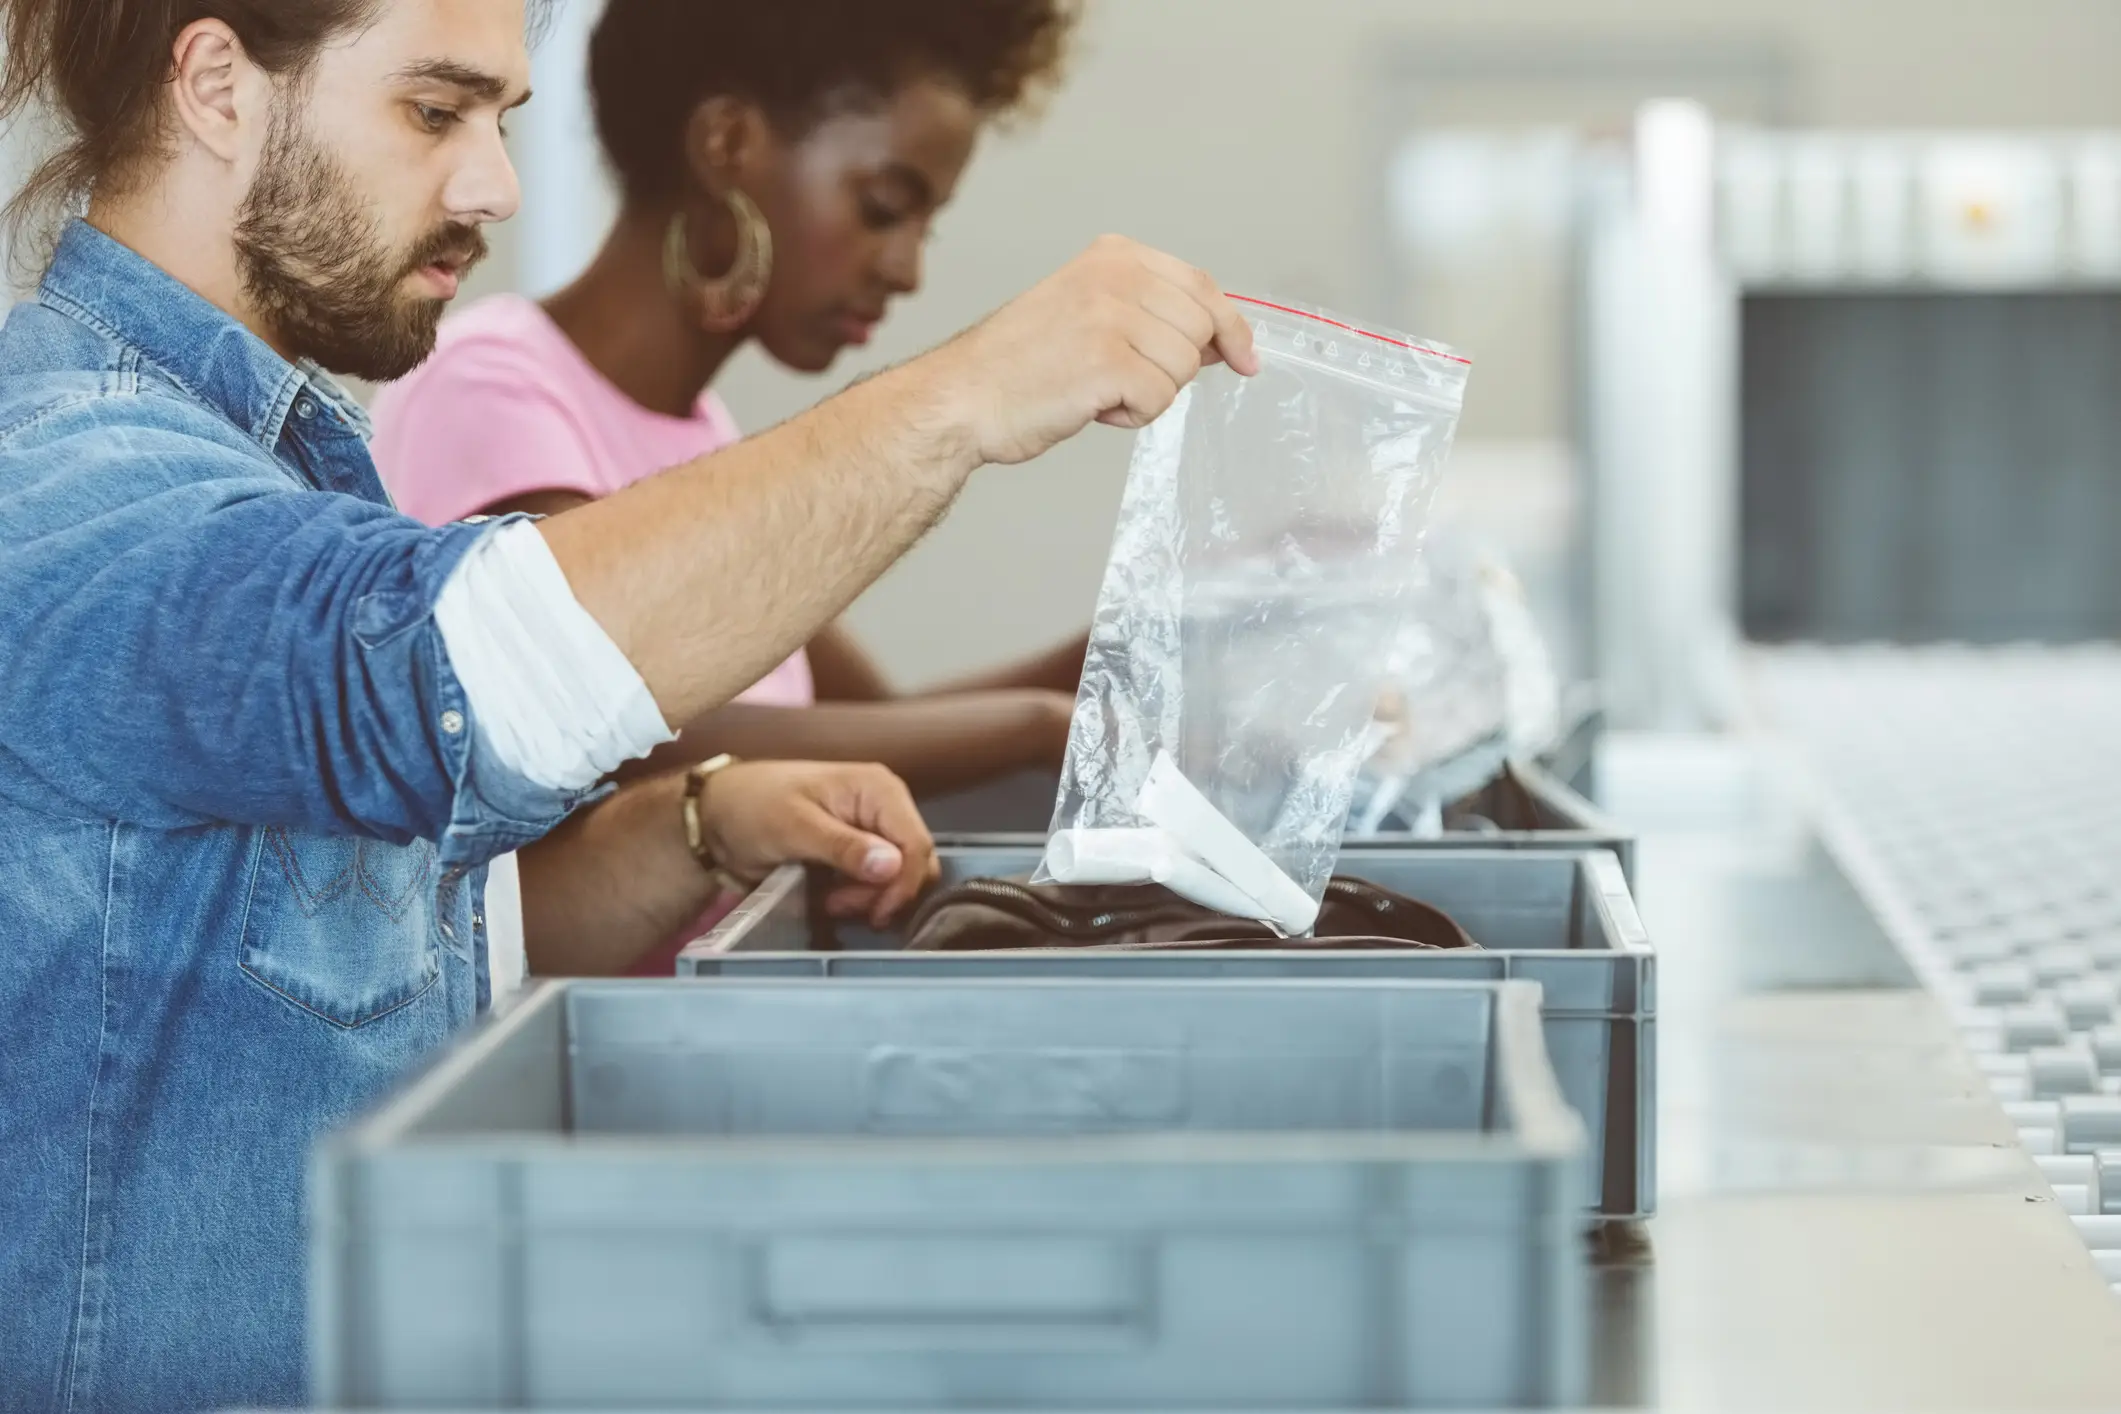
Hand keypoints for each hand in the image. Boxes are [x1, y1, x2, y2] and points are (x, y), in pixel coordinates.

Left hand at [696, 761, 939, 926]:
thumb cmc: (752, 807)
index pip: (916, 843)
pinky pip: (880, 881)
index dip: (903, 884)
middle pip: (913, 863)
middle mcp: (885, 807)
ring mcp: (874, 829)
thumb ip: (844, 847)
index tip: (873, 913)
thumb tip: (892, 865)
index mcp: (878, 789)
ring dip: (870, 899)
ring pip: (900, 877)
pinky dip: (861, 897)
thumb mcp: (794, 827)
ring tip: (829, 902)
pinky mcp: (861, 851)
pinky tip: (830, 899)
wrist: (719, 814)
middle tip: (838, 905)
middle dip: (884, 893)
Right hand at [923, 235, 1260, 466]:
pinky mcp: (1107, 361)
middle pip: (1201, 329)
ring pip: (1183, 370)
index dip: (1230, 326)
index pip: (1201, 286)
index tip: (1245, 357)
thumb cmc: (1019, 365)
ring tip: (1095, 388)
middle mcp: (1115, 276)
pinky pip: (1159, 400)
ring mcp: (1111, 316)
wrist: (962, 397)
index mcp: (1113, 256)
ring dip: (1149, 394)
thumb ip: (1151, 315)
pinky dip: (1131, 415)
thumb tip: (1222, 341)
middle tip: (1120, 376)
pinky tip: (1090, 406)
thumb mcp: (1088, 311)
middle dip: (1175, 366)